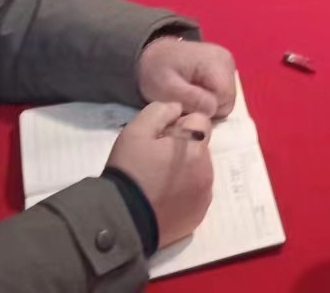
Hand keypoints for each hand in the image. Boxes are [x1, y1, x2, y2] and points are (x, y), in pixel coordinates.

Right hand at [104, 101, 214, 249]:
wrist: (122, 221)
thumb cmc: (130, 172)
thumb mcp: (136, 131)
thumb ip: (160, 111)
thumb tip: (178, 108)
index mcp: (195, 147)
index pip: (200, 121)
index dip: (180, 125)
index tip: (161, 138)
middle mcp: (207, 170)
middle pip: (200, 146)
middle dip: (183, 148)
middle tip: (156, 160)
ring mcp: (204, 195)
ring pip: (200, 170)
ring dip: (186, 170)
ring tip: (159, 181)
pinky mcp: (199, 215)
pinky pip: (197, 194)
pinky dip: (186, 192)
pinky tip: (164, 198)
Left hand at [137, 35, 238, 117]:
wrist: (153, 54)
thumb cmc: (157, 70)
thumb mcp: (166, 88)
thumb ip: (191, 98)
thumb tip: (213, 109)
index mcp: (216, 62)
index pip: (225, 98)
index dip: (207, 109)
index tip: (187, 106)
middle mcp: (227, 61)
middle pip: (228, 100)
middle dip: (207, 107)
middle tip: (186, 102)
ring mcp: (227, 64)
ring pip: (226, 98)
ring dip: (208, 103)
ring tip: (188, 95)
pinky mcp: (224, 69)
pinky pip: (222, 93)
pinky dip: (209, 97)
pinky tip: (194, 90)